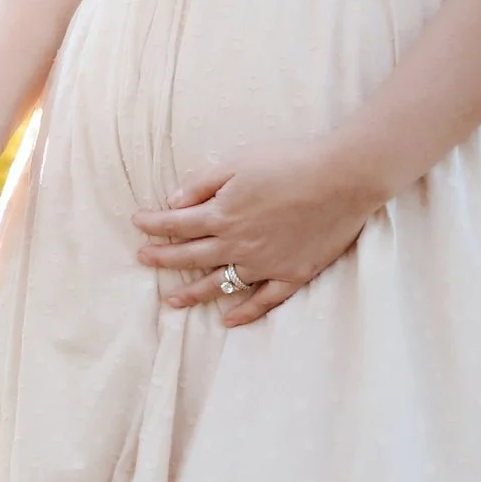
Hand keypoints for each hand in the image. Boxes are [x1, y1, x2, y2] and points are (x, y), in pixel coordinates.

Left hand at [133, 136, 384, 325]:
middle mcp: (238, 245)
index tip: (137, 222)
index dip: (153, 224)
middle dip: (162, 258)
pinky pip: (264, 302)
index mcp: (222, 215)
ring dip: (192, 293)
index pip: (176, 224)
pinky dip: (245, 312)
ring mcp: (265, 265)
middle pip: (190, 257)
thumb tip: (172, 201)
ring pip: (220, 285)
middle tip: (142, 258)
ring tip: (171, 300)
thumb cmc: (290, 161)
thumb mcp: (237, 161)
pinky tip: (228, 320)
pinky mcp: (293, 275)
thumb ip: (202, 183)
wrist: (343, 178)